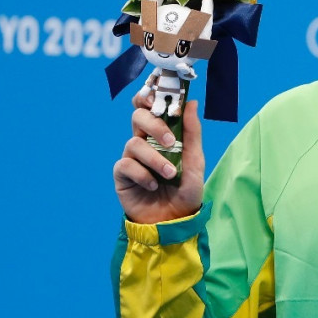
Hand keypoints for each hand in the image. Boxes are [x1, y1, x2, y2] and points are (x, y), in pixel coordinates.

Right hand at [113, 91, 204, 223]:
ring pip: (133, 143)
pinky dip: (142, 174)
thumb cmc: (186, 190)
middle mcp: (145, 142)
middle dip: (154, 126)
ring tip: (170, 175)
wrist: (176, 220)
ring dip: (154, 158)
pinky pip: (126, 164)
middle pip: (138, 117)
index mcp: (162, 134)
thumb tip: (192, 102)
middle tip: (169, 142)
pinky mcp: (122, 175)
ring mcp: (132, 157)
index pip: (149, 107)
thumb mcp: (195, 161)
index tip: (156, 96)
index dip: (148, 97)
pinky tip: (153, 185)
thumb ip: (192, 132)